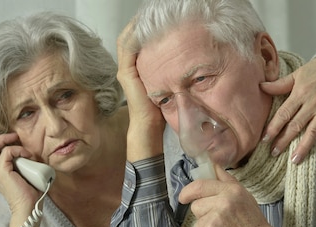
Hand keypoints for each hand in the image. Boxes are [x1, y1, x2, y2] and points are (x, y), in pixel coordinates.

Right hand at [0, 131, 40, 214]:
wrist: (28, 208)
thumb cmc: (29, 194)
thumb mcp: (23, 175)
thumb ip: (21, 164)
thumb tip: (31, 155)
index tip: (2, 133)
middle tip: (8, 132)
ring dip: (3, 139)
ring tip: (15, 138)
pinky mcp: (2, 172)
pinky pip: (6, 152)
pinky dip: (17, 149)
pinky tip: (27, 154)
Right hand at [116, 19, 166, 161]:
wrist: (149, 127)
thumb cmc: (160, 108)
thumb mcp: (168, 83)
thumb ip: (172, 70)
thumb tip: (189, 57)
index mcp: (138, 67)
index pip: (139, 39)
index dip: (147, 25)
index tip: (161, 15)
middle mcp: (129, 66)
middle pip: (131, 35)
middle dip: (142, 21)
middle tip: (155, 10)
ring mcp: (125, 69)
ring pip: (128, 38)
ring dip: (137, 24)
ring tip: (148, 13)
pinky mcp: (126, 73)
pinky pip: (127, 48)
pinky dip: (134, 35)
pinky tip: (144, 26)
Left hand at [178, 165, 282, 226]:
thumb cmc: (253, 224)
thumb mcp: (244, 196)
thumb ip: (227, 181)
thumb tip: (213, 165)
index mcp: (232, 190)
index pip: (200, 185)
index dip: (188, 191)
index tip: (183, 197)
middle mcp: (223, 200)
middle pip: (196, 205)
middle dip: (202, 215)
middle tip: (218, 222)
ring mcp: (216, 216)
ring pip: (196, 221)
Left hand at [261, 55, 315, 163]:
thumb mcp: (297, 74)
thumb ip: (279, 84)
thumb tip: (261, 87)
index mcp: (300, 94)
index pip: (284, 113)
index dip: (274, 127)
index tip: (264, 139)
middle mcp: (313, 104)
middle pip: (296, 125)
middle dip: (284, 140)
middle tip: (273, 153)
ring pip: (314, 132)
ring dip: (304, 147)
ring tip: (295, 160)